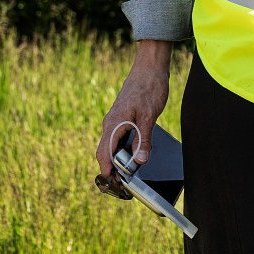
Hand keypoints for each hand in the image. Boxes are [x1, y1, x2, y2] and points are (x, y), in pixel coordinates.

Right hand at [95, 39, 172, 197]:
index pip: (104, 154)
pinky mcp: (123, 118)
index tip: (114, 186)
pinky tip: (133, 155)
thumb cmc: (149, 88)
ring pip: (112, 146)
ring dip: (118, 160)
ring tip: (128, 175)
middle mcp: (110, 124)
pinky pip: (119, 139)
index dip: (107, 172)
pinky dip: (123, 150)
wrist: (149, 67)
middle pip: (106, 153)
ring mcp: (116, 121)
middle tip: (123, 185)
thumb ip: (144, 139)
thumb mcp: (149, 116)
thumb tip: (139, 161)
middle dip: (112, 170)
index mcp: (113, 124)